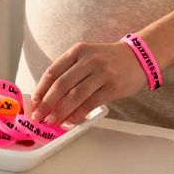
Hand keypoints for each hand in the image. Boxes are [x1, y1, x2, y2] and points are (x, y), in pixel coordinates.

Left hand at [30, 40, 145, 124]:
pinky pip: (90, 103)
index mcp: (77, 51)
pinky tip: (70, 122)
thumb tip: (49, 96)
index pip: (53, 71)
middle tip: (39, 117)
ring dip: (60, 112)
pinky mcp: (113, 86)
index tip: (34, 103)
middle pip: (61, 85)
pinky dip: (78, 114)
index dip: (41, 89)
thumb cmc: (108, 60)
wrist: (138, 57)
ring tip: (52, 122)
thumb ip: (70, 71)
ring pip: (75, 96)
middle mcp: (88, 60)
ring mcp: (101, 73)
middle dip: (47, 103)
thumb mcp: (87, 56)